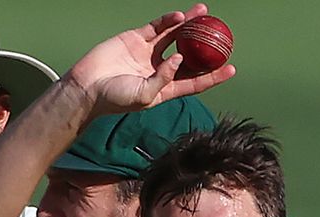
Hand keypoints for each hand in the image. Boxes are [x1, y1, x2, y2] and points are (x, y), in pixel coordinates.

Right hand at [66, 3, 235, 115]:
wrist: (87, 87)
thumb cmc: (114, 99)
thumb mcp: (143, 97)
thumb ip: (163, 79)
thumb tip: (180, 59)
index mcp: (165, 88)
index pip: (195, 81)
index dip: (214, 75)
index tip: (231, 68)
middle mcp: (159, 70)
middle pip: (189, 56)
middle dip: (206, 47)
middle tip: (223, 36)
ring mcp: (148, 53)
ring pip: (175, 36)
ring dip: (190, 26)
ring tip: (205, 14)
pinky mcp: (136, 39)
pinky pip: (157, 28)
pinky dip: (168, 21)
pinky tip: (181, 16)